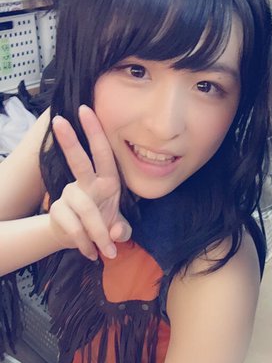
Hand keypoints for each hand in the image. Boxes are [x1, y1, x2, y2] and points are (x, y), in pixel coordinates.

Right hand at [49, 105, 131, 260]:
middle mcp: (86, 184)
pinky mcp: (58, 211)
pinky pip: (74, 227)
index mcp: (106, 181)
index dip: (96, 132)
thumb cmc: (102, 224)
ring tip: (107, 253)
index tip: (86, 108)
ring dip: (98, 234)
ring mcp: (70, 196)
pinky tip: (91, 253)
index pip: (103, 153)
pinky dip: (85, 244)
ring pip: (85, 210)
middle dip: (70, 141)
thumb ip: (122, 230)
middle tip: (59, 120)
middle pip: (78, 161)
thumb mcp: (118, 227)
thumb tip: (116, 233)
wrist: (78, 241)